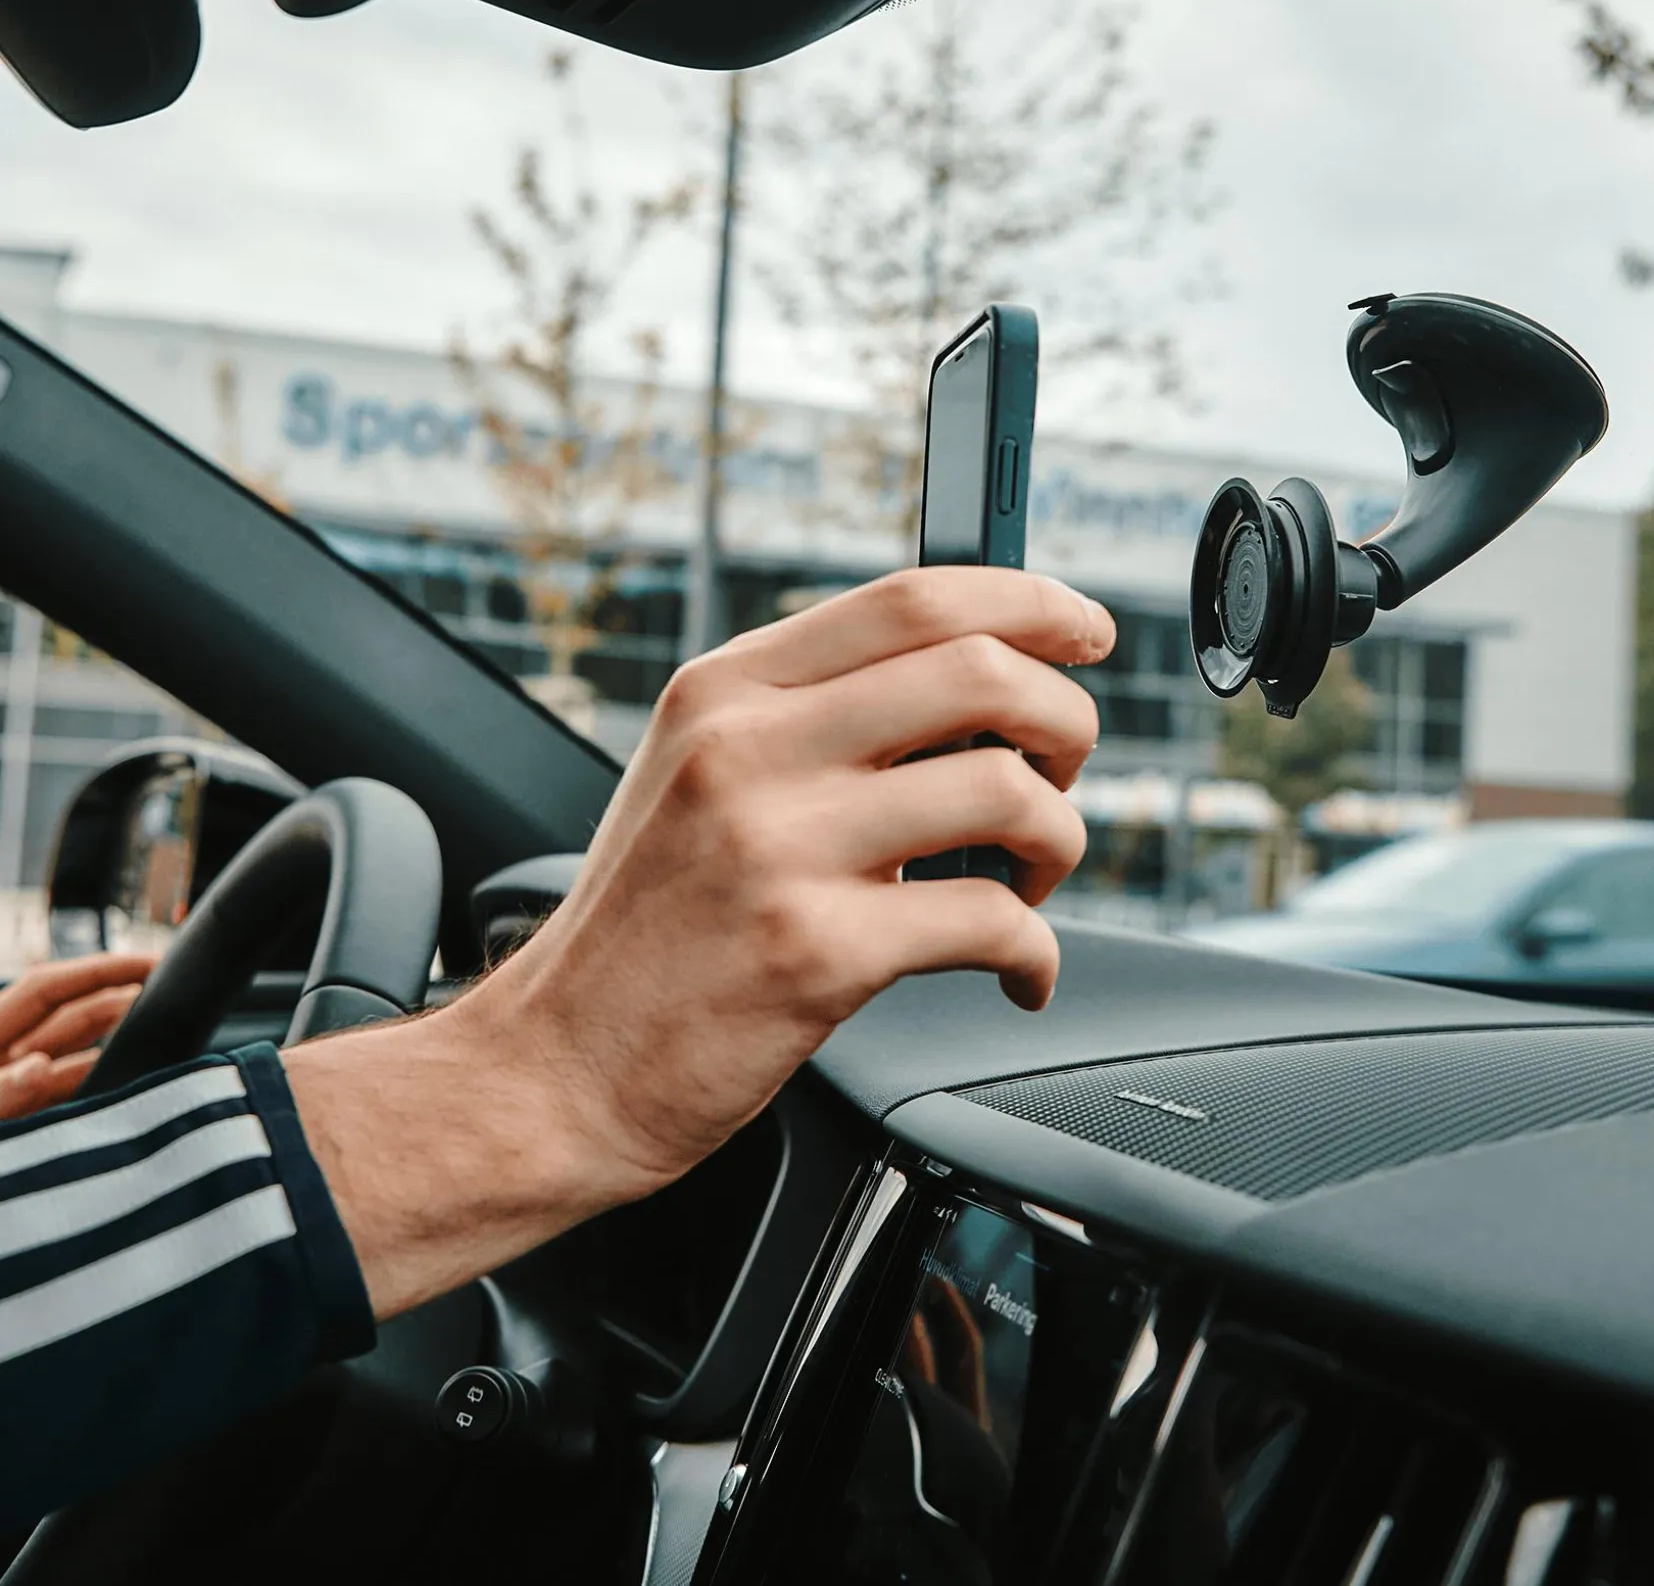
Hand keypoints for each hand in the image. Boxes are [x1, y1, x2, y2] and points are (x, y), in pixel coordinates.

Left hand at [0, 952, 156, 1119]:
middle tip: (175, 996)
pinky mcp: (33, 1114)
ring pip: (79, 1052)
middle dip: (122, 1001)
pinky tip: (135, 1074)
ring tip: (164, 1032)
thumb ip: (3, 1090)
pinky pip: (75, 1089)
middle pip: (71, 1015)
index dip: (100, 970)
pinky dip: (104, 1079)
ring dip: (118, 1042)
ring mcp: (22, 1084)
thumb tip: (38, 1067)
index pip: (47, 987)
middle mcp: (8, 1053)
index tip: (152, 963)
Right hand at [497, 565, 1113, 1194]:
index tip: (1082, 632)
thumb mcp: (697, 774)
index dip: (1028, 603)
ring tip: (1032, 879)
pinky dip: (1037, 950)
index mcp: (728, 690)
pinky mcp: (817, 953)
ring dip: (1060, 836)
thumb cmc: (648, 927)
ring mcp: (781, 847)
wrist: (556, 1069)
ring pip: (1007, 790)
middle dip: (1066, 718)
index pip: (913, 598)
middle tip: (1064, 771)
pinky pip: (993, 919)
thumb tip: (977, 680)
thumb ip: (813, 715)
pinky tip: (1018, 972)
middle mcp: (750, 749)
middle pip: (980, 671)